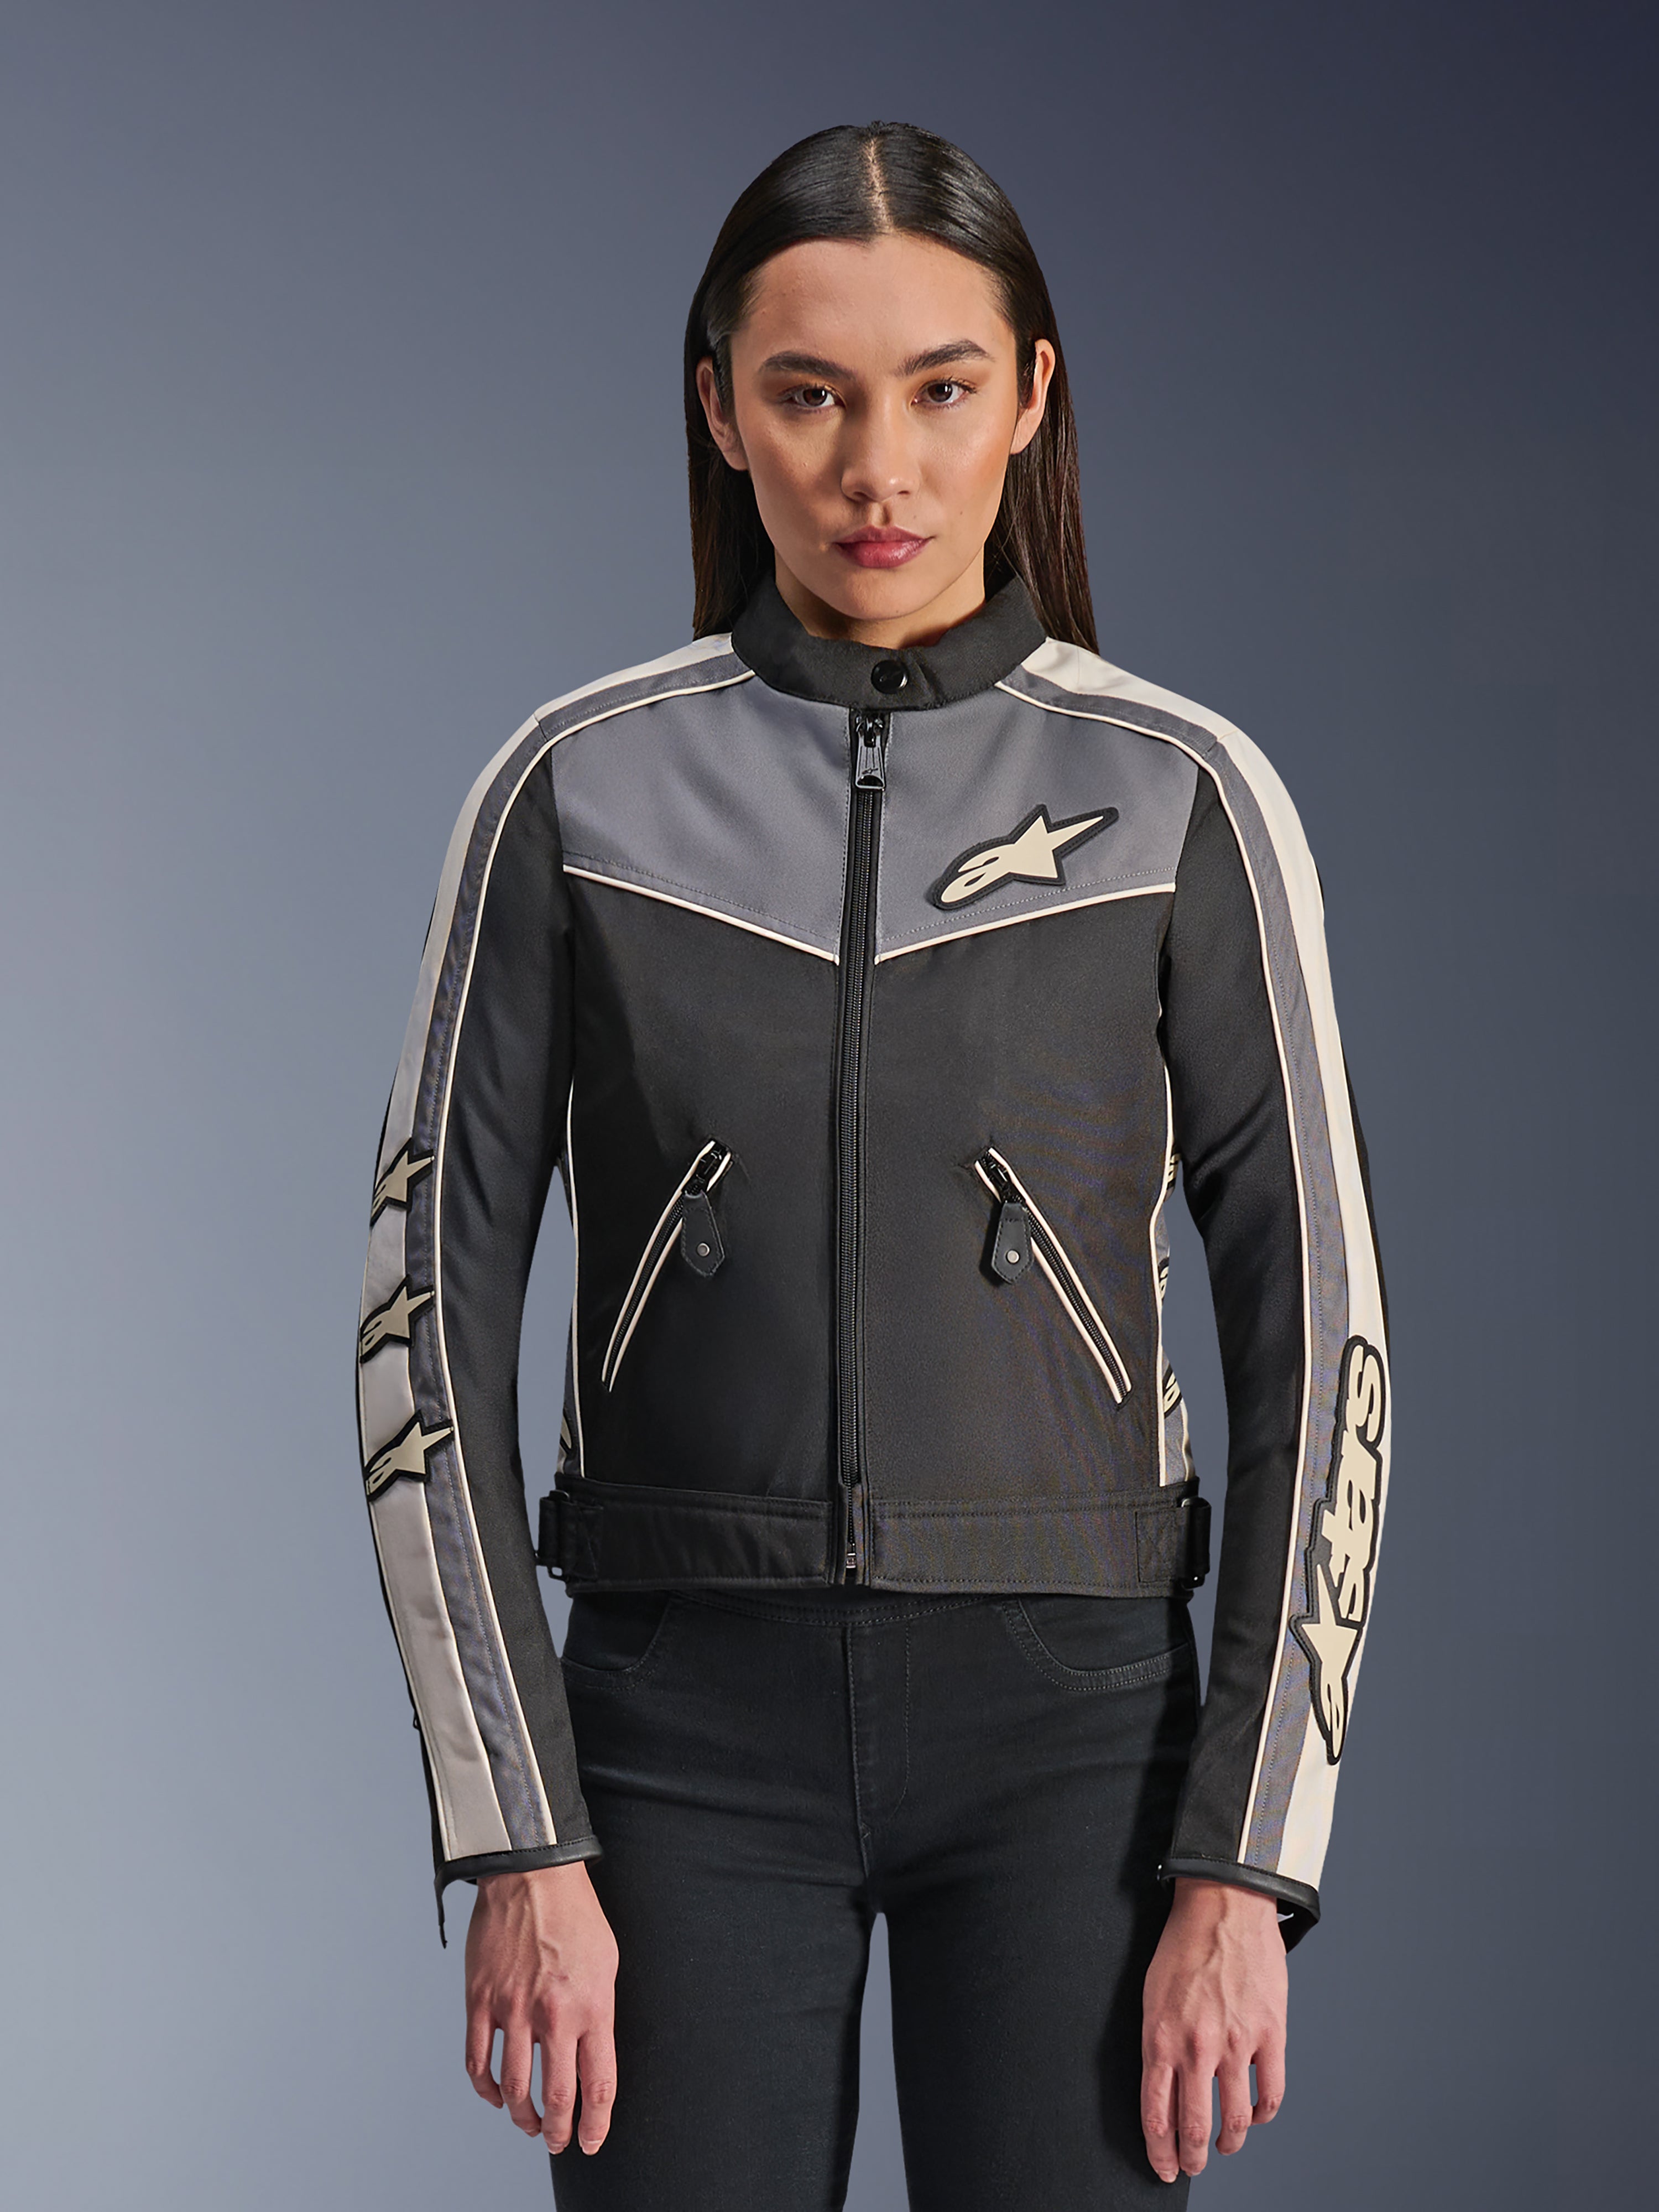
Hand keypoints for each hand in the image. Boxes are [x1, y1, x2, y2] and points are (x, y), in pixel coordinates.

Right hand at [463, 1861, 619, 2155]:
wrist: (533, 1875)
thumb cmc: (575, 1916)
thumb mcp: (607, 1964)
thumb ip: (599, 2013)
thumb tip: (590, 2056)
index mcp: (593, 2006)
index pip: (598, 2084)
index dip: (596, 2124)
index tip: (592, 2141)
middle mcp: (554, 2015)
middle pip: (556, 2098)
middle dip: (557, 2132)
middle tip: (556, 2143)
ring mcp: (514, 2010)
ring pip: (514, 2089)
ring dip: (521, 2118)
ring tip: (527, 2125)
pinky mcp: (481, 2001)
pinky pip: (478, 2061)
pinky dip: (486, 2089)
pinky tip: (495, 2095)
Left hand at [1140, 1876, 1286, 2182]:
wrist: (1224, 1905)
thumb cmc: (1184, 1945)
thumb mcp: (1151, 1995)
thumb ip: (1157, 2043)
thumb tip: (1162, 2089)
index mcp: (1161, 2037)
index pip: (1157, 2113)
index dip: (1160, 2151)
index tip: (1163, 2167)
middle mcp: (1197, 2046)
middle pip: (1194, 2126)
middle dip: (1191, 2158)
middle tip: (1192, 2166)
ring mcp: (1237, 2043)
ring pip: (1234, 2120)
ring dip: (1228, 2143)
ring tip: (1224, 2146)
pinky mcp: (1271, 2034)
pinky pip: (1271, 2093)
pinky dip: (1262, 2114)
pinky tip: (1255, 2114)